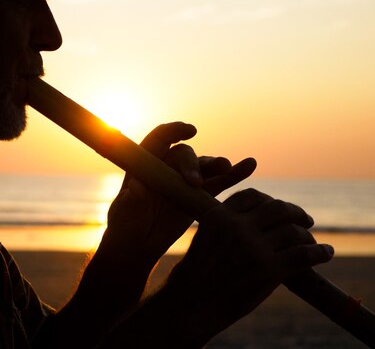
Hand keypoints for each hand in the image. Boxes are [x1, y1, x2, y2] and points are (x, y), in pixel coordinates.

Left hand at [100, 122, 256, 265]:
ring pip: (204, 166)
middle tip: (195, 183)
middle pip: (184, 155)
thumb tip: (136, 189)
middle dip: (192, 165)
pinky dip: (234, 174)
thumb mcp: (125, 216)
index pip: (158, 139)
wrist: (140, 243)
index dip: (173, 131)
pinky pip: (219, 181)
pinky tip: (249, 166)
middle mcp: (167, 166)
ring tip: (227, 169)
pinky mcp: (199, 194)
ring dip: (217, 165)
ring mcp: (185, 179)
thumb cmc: (126, 226)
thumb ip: (130, 202)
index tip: (188, 131)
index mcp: (145, 165)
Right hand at [163, 189, 333, 343]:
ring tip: (312, 240)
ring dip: (308, 235)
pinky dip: (320, 252)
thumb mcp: (202, 239)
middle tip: (305, 221)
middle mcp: (237, 227)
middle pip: (277, 208)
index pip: (252, 196)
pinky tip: (326, 253)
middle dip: (295, 212)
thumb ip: (224, 225)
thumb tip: (253, 220)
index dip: (270, 200)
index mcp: (219, 216)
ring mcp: (254, 248)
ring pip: (293, 231)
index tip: (279, 207)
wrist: (190, 306)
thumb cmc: (194, 277)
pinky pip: (304, 254)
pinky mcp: (269, 270)